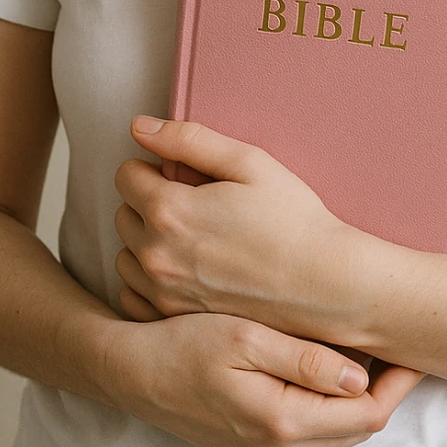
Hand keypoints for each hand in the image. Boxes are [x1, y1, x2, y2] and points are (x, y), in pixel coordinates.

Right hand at [107, 310, 423, 446]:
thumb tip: (360, 377)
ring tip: (373, 348)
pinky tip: (328, 366)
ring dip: (358, 396)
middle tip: (403, 343)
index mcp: (279, 422)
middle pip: (357, 428)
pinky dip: (329, 403)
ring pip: (335, 430)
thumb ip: (304, 360)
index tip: (415, 347)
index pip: (365, 414)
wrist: (129, 372)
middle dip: (387, 388)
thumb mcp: (244, 338)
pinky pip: (309, 430)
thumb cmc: (181, 344)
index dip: (398, 382)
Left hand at [114, 116, 363, 341]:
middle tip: (194, 205)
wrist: (323, 285)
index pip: (126, 175)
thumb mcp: (249, 163)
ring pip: (126, 255)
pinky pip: (135, 294)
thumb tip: (139, 127)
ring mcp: (163, 293)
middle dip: (148, 202)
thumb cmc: (292, 220)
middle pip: (123, 213)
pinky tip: (187, 271)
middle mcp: (156, 255)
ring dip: (146, 241)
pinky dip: (151, 280)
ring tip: (193, 238)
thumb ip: (188, 140)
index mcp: (169, 210)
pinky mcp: (175, 319)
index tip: (184, 175)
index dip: (154, 166)